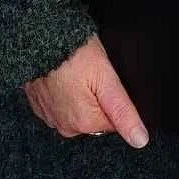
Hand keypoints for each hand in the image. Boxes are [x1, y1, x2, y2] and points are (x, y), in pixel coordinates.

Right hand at [22, 32, 148, 145]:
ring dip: (80, 96)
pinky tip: (64, 76)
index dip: (113, 99)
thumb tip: (140, 140)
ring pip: (78, 111)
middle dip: (97, 99)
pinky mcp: (39, 106)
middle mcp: (65, 127)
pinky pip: (60, 105)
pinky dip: (64, 93)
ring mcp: (50, 117)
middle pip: (95, 118)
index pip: (113, 122)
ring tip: (77, 73)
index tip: (106, 82)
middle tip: (91, 74)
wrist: (38, 37)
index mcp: (84, 124)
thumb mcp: (106, 78)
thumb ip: (123, 111)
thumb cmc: (74, 54)